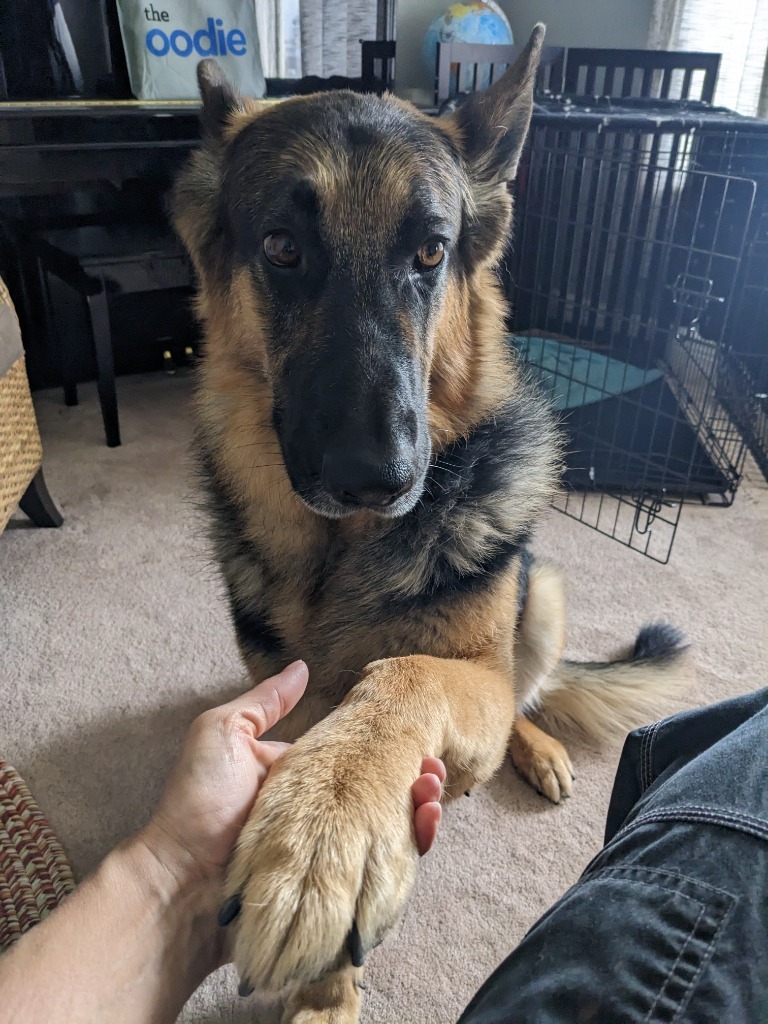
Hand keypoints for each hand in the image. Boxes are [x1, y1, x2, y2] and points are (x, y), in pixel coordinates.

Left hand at [140, 661, 444, 887]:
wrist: (181, 881)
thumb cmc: (196, 802)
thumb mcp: (222, 734)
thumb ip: (263, 702)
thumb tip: (302, 666)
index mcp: (301, 777)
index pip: (354, 756)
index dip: (384, 745)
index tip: (413, 732)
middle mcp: (321, 812)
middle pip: (380, 790)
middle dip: (413, 774)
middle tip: (432, 764)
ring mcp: (332, 850)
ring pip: (390, 825)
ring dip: (420, 806)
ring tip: (433, 789)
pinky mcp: (340, 885)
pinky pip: (385, 867)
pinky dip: (414, 845)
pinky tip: (425, 824)